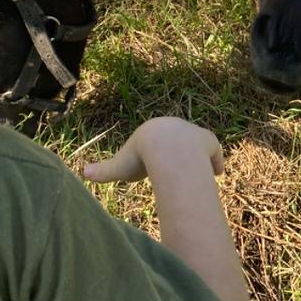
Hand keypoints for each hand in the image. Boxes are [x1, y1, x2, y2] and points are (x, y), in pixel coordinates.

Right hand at [84, 116, 223, 183]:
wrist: (165, 149)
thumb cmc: (140, 157)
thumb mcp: (119, 166)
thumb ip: (104, 171)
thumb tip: (82, 174)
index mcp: (155, 131)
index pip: (158, 141)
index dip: (159, 151)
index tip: (160, 162)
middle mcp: (177, 127)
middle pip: (180, 141)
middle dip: (181, 152)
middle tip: (182, 167)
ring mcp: (194, 134)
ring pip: (199, 146)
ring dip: (201, 157)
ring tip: (202, 172)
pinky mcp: (209, 142)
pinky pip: (214, 153)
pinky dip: (216, 162)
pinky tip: (217, 174)